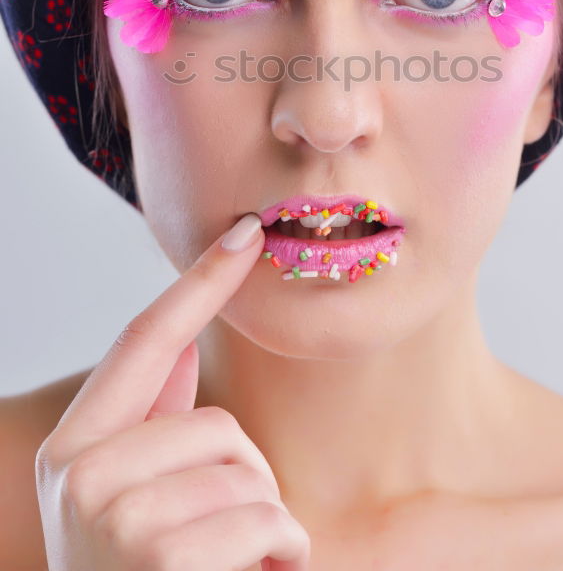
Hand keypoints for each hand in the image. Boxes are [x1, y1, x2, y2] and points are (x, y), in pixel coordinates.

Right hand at [34, 214, 310, 570]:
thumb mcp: (132, 508)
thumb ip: (152, 433)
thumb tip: (189, 344)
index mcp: (74, 452)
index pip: (144, 341)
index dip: (199, 282)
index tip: (246, 231)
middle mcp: (80, 476)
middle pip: (219, 425)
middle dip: (245, 482)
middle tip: (220, 545)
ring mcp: (114, 517)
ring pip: (249, 472)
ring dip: (265, 526)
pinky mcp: (161, 557)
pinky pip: (268, 521)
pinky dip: (282, 556)